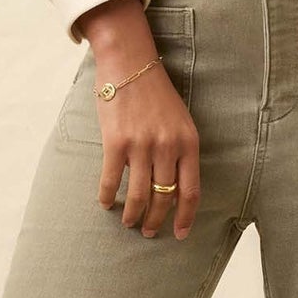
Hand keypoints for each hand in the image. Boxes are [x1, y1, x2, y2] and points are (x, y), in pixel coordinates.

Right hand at [76, 1, 199, 239]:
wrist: (130, 63)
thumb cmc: (156, 93)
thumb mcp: (180, 121)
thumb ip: (180, 151)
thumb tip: (174, 187)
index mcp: (188, 142)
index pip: (191, 191)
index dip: (186, 217)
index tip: (179, 234)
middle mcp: (167, 147)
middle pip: (164, 198)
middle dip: (156, 221)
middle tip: (149, 232)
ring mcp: (141, 145)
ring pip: (139, 195)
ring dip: (133, 215)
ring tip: (129, 223)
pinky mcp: (116, 142)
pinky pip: (112, 180)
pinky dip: (108, 196)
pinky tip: (106, 203)